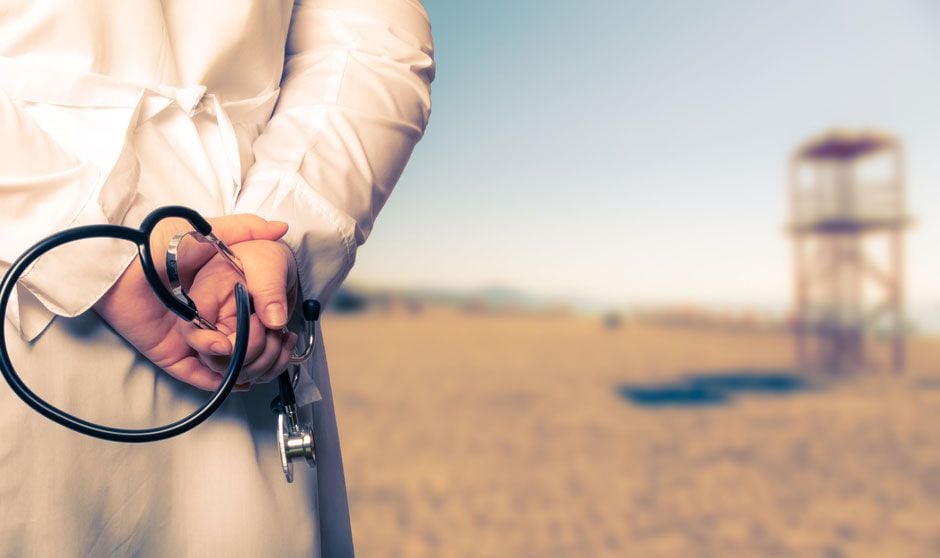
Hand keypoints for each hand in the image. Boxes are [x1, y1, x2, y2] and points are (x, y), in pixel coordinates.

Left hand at [92, 214, 294, 390]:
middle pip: (237, 340)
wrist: (119, 264)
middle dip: (255, 350)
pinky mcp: (168, 352)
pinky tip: (230, 380)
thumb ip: (247, 229)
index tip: (281, 329)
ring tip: (253, 368)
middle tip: (269, 351)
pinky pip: (192, 373)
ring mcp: (187, 335)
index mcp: (218, 290)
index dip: (267, 323)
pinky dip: (211, 381)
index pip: (250, 313)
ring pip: (219, 360)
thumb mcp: (209, 231)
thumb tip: (281, 227)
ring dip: (237, 367)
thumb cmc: (159, 244)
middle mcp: (205, 315)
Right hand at [177, 239, 299, 388]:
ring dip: (268, 359)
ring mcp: (225, 339)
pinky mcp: (242, 350)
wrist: (274, 267)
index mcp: (204, 299)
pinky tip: (286, 341)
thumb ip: (269, 289)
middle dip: (250, 352)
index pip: (190, 330)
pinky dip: (276, 363)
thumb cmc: (263, 259)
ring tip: (282, 333)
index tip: (230, 346)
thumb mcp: (268, 265)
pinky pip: (255, 371)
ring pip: (238, 371)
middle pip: (215, 360)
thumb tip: (274, 322)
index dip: (207, 344)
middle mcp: (210, 324)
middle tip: (270, 328)